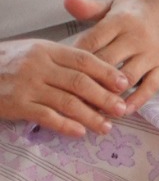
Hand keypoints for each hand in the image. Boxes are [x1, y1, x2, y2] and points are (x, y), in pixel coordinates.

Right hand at [0, 33, 131, 136]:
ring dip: (90, 115)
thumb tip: (90, 69)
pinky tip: (80, 132)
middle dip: (104, 96)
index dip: (107, 71)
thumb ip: (58, 58)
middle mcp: (40, 65)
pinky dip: (65, 125)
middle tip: (123, 108)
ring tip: (106, 126)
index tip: (124, 83)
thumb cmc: (6, 62)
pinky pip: (46, 116)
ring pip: (67, 101)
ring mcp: (28, 86)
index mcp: (47, 49)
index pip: (84, 59)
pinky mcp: (17, 105)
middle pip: (80, 81)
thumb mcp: (33, 50)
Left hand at [64, 0, 158, 111]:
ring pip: (127, 78)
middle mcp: (137, 36)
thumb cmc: (139, 13)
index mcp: (122, 19)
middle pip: (107, 62)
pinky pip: (150, 88)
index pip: (92, 41)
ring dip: (109, 96)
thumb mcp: (116, 4)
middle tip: (68, 97)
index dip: (74, 58)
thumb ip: (90, 8)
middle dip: (87, 81)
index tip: (60, 71)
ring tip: (90, 110)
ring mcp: (152, 53)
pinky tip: (120, 112)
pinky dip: (135, 102)